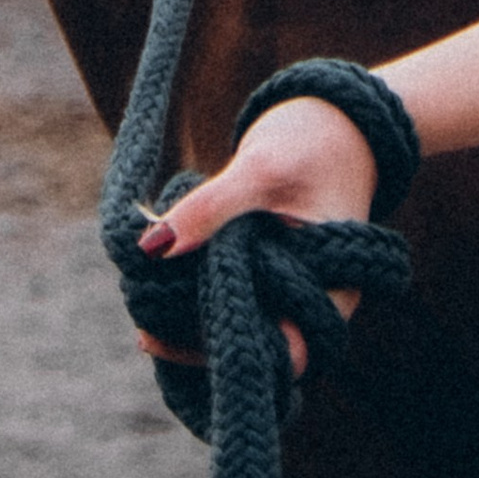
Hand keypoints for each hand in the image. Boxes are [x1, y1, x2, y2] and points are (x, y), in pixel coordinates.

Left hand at [133, 98, 375, 377]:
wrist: (335, 124)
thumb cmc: (312, 146)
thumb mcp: (260, 170)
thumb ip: (210, 207)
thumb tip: (151, 248)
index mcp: (331, 293)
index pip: (280, 353)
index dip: (224, 353)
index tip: (167, 337)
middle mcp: (314, 307)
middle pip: (253, 347)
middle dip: (196, 340)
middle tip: (144, 327)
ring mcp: (292, 297)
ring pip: (238, 328)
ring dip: (193, 320)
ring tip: (147, 302)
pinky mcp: (271, 281)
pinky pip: (233, 304)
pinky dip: (198, 299)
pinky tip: (163, 286)